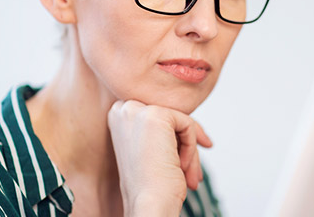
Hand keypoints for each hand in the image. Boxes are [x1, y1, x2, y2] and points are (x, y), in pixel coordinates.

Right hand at [107, 100, 212, 215]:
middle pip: (170, 117)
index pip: (159, 116)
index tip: (196, 149)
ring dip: (191, 152)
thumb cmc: (150, 185)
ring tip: (191, 176)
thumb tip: (191, 122)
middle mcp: (122, 109)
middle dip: (187, 143)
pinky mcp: (155, 114)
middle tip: (195, 172)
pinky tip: (182, 167)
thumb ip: (161, 129)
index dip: (178, 135)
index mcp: (117, 115)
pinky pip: (187, 124)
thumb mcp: (151, 148)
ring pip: (181, 122)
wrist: (147, 204)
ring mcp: (137, 110)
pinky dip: (191, 148)